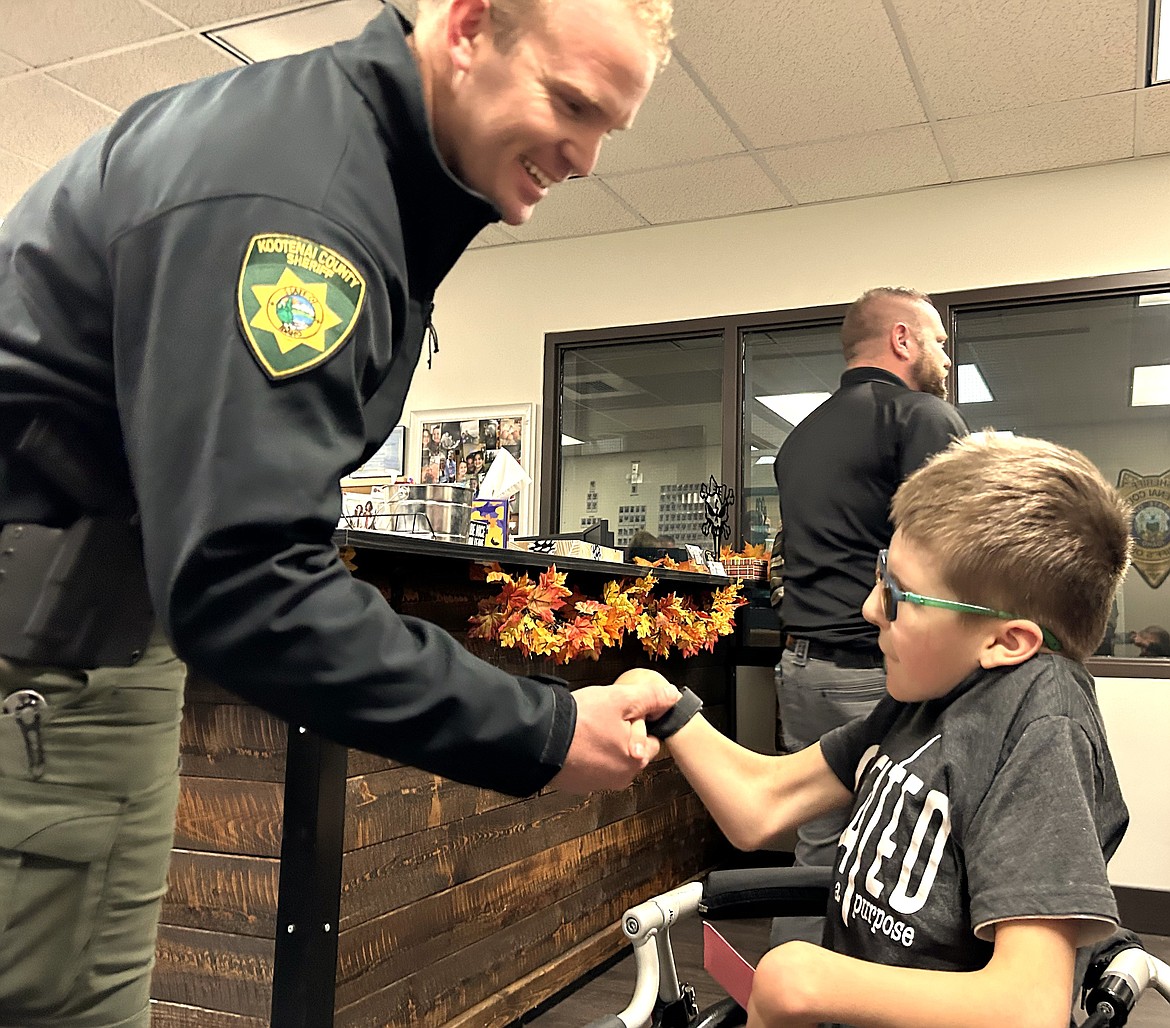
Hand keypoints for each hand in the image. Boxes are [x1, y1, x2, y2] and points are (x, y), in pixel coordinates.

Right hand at [547, 669, 680, 793]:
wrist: (539, 740)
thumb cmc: (580, 721)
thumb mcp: (620, 699)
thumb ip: (650, 697)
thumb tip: (672, 696)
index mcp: (637, 759)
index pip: (651, 737)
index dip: (638, 719)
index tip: (622, 710)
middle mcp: (621, 777)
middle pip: (631, 747)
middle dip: (621, 732)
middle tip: (602, 715)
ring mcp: (598, 783)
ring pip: (610, 756)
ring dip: (603, 742)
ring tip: (586, 726)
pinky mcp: (578, 784)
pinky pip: (590, 763)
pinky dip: (585, 752)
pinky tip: (575, 738)